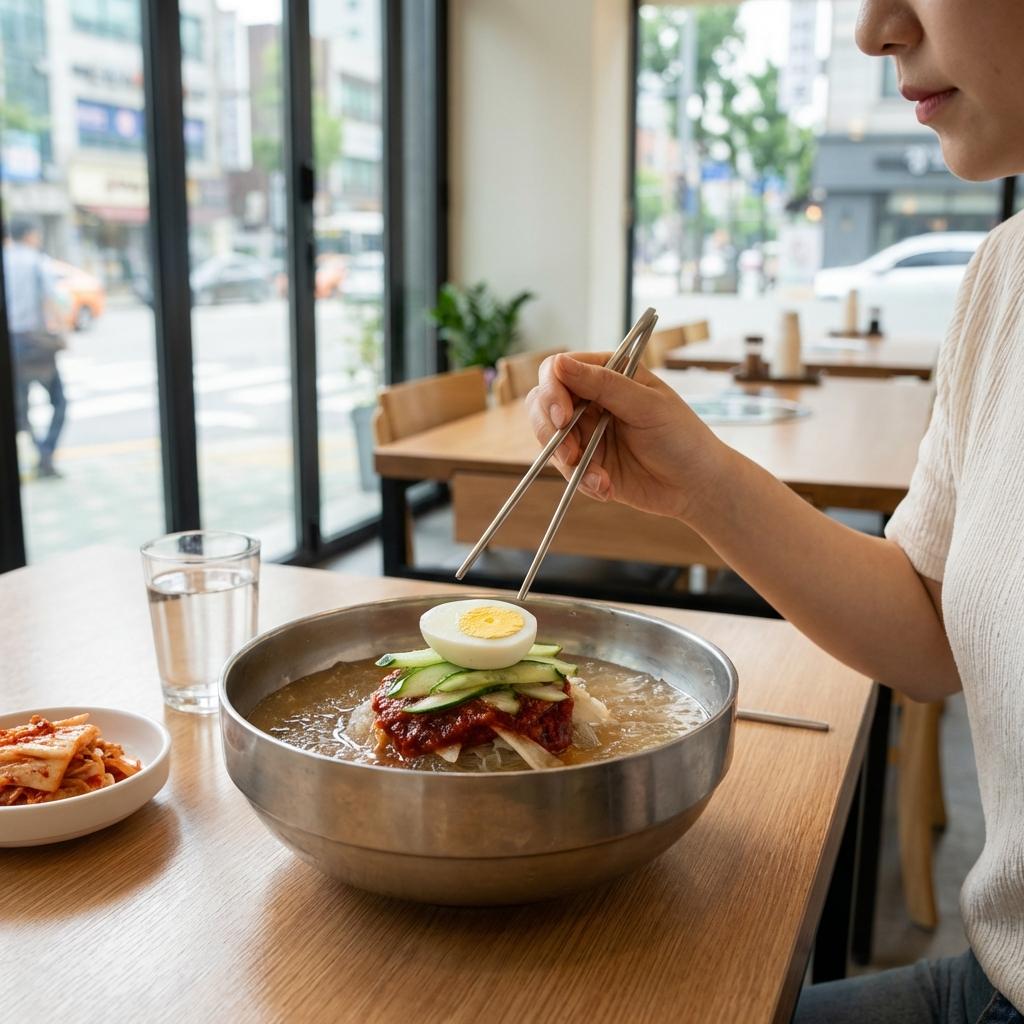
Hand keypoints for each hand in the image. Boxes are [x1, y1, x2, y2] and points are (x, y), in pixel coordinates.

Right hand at [526, 352, 728, 521]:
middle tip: (571, 452)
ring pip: (549, 440)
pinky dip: (582, 481)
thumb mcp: (647, 406)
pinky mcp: (587, 462)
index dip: (553, 391)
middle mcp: (591, 399)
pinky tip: (607, 487)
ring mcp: (586, 432)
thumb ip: (604, 384)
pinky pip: (566, 470)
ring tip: (600, 479)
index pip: (559, 371)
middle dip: (550, 430)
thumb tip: (560, 363)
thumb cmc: (682, 437)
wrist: (696, 486)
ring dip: (569, 461)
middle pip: (542, 404)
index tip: (563, 416)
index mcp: (608, 373)